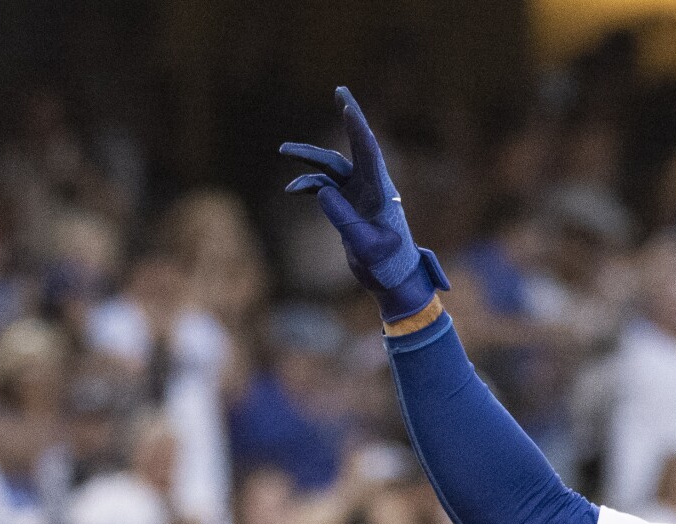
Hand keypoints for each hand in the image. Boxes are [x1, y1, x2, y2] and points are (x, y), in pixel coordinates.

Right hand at [282, 88, 448, 321]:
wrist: (392, 281)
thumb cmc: (387, 265)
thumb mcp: (366, 245)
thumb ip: (344, 219)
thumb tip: (322, 191)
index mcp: (381, 191)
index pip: (368, 151)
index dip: (357, 126)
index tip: (348, 105)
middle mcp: (371, 186)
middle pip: (354, 146)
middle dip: (348, 118)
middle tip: (341, 90)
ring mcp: (359, 195)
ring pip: (332, 167)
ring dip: (309, 159)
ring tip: (282, 151)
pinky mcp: (348, 206)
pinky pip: (325, 187)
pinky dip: (309, 185)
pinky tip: (292, 189)